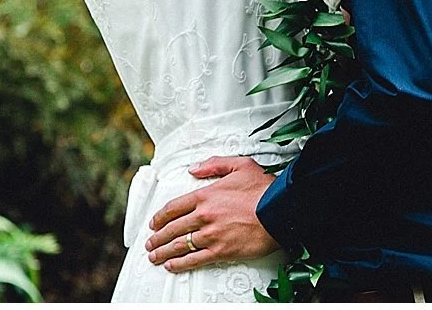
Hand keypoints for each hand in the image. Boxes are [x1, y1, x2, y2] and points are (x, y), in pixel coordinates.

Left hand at [142, 156, 278, 272]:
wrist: (282, 211)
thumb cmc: (264, 189)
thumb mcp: (238, 165)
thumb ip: (213, 165)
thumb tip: (193, 168)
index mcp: (205, 195)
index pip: (173, 207)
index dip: (159, 216)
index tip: (153, 223)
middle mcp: (204, 216)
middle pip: (173, 228)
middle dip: (157, 237)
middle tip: (149, 243)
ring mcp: (211, 235)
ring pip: (180, 245)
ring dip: (163, 251)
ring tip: (154, 256)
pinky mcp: (222, 251)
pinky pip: (195, 259)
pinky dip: (181, 264)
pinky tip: (172, 265)